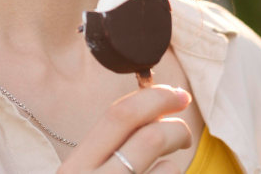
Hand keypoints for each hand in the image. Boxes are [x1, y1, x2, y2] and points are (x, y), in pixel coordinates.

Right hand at [56, 84, 192, 173]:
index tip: (175, 94)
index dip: (153, 98)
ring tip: (168, 165)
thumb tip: (155, 112)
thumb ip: (107, 149)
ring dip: (175, 163)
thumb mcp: (86, 173)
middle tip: (184, 130)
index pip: (117, 115)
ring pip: (168, 166)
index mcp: (75, 166)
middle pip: (150, 136)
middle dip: (176, 124)